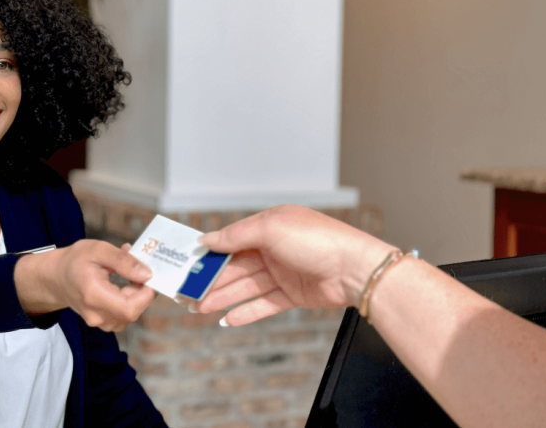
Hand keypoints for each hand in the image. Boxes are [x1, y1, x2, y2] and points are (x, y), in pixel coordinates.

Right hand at [16, 239, 155, 331]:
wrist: (56, 277)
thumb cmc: (75, 261)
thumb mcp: (98, 250)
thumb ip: (123, 261)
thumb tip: (147, 274)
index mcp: (93, 295)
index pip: (129, 309)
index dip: (146, 296)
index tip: (150, 276)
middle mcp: (95, 314)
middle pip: (132, 312)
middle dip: (142, 291)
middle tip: (138, 269)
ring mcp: (98, 321)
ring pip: (130, 314)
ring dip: (136, 296)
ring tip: (127, 275)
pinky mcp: (102, 322)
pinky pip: (123, 315)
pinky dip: (129, 301)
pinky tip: (122, 286)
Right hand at [192, 205, 395, 326]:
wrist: (356, 270)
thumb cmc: (318, 240)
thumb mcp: (270, 229)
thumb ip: (235, 235)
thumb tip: (207, 239)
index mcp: (269, 225)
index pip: (231, 240)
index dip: (210, 254)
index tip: (189, 265)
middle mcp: (275, 248)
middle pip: (236, 266)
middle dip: (212, 280)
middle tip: (189, 294)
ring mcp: (284, 272)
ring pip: (246, 286)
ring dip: (223, 298)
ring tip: (201, 308)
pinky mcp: (294, 294)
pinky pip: (264, 303)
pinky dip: (246, 311)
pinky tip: (228, 319)